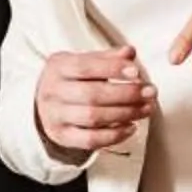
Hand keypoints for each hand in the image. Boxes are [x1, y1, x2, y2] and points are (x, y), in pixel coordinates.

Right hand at [35, 47, 156, 154]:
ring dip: (125, 114)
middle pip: (92, 95)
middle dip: (126, 94)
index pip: (86, 67)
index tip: (136, 72)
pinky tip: (131, 127)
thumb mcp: (83, 62)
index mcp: (58, 68)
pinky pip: (91, 140)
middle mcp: (53, 92)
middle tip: (149, 92)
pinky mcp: (62, 137)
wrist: (42, 105)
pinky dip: (115, 135)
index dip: (112, 69)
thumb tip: (129, 52)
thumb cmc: (70, 80)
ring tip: (146, 108)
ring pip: (93, 118)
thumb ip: (107, 58)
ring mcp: (56, 116)